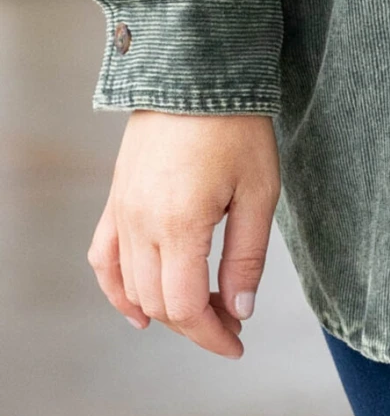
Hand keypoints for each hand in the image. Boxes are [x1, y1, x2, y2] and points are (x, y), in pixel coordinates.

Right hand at [88, 110, 280, 358]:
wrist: (195, 72)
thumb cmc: (236, 127)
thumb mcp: (259, 191)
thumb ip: (247, 256)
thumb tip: (240, 310)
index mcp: (181, 224)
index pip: (187, 307)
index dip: (212, 335)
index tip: (237, 343)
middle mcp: (142, 223)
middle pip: (159, 304)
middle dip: (196, 324)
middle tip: (233, 321)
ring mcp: (122, 212)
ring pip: (131, 287)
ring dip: (164, 311)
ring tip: (204, 312)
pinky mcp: (116, 200)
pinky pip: (104, 258)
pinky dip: (117, 291)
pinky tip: (137, 312)